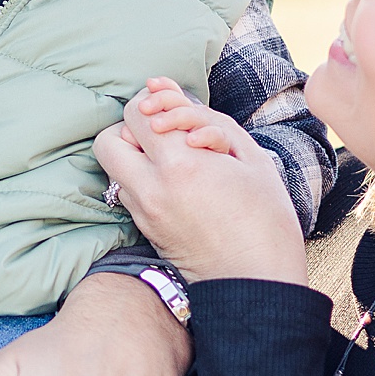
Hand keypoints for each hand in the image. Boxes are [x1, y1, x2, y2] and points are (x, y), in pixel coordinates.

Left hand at [94, 81, 309, 285]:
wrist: (257, 284)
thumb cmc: (265, 218)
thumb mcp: (249, 157)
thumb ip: (206, 118)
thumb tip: (167, 92)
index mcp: (181, 165)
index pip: (137, 113)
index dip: (154, 102)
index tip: (173, 110)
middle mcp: (151, 189)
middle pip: (108, 139)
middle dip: (131, 128)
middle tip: (164, 133)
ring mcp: (143, 213)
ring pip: (113, 168)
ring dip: (135, 155)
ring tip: (172, 161)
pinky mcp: (143, 231)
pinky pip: (127, 192)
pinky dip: (142, 180)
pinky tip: (175, 185)